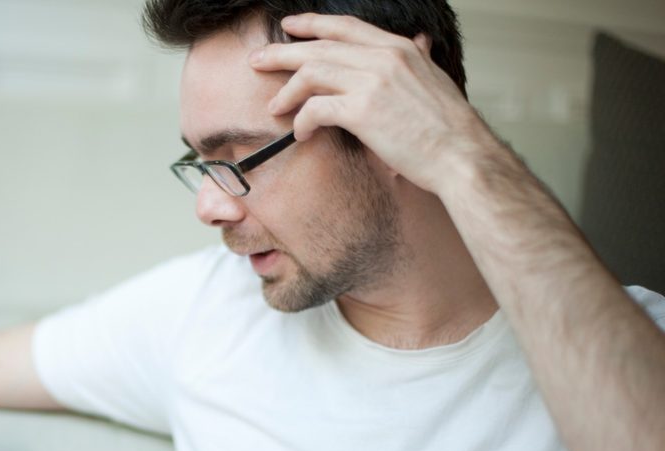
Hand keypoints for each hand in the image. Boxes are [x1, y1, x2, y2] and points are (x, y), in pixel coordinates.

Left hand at [249, 14, 501, 196]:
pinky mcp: (362, 110)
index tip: (289, 27)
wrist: (462, 156)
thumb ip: (419, 61)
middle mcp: (384, 58)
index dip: (313, 25)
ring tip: (273, 107)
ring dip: (287, 92)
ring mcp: (372, 81)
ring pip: (311, 74)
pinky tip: (299, 134)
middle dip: (282, 53)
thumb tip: (420, 45)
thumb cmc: (448, 130)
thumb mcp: (434, 81)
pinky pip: (315, 108)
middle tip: (257, 61)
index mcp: (400, 48)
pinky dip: (301, 121)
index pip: (346, 27)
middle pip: (320, 46)